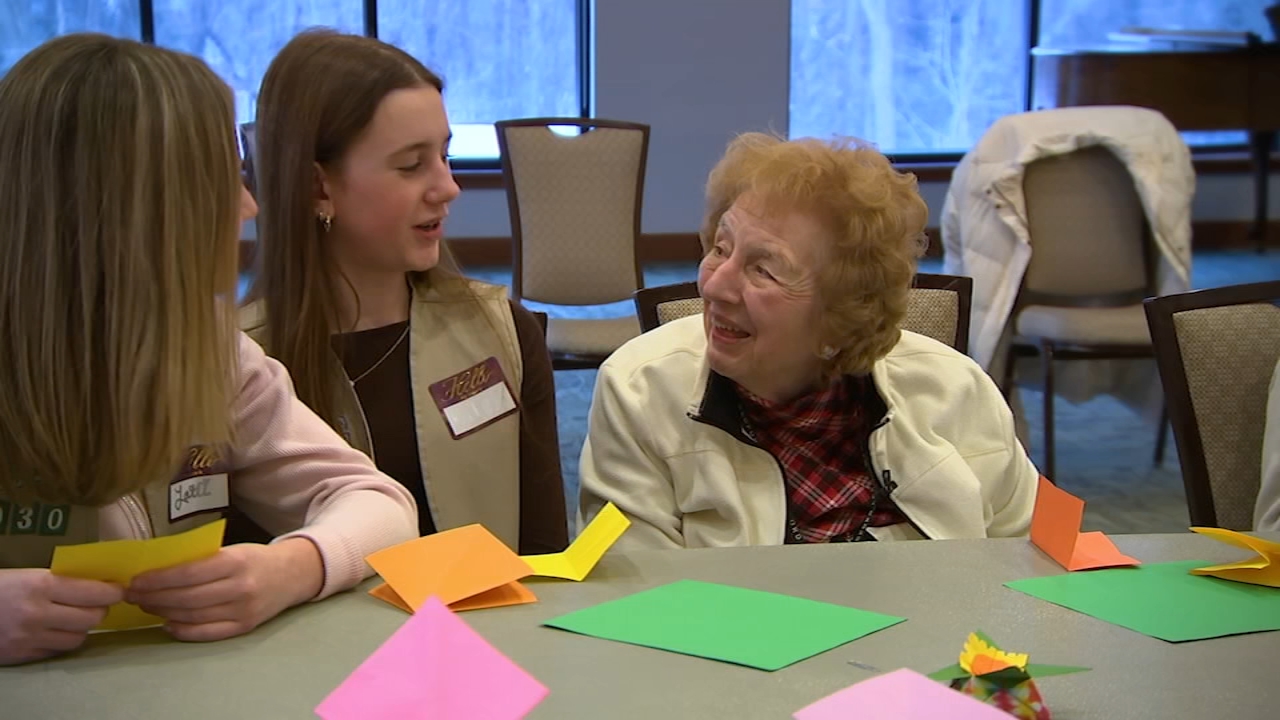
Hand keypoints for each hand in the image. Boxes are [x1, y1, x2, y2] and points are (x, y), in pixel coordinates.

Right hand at [0, 568, 123, 665]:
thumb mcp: (27, 574)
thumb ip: (60, 580)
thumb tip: (100, 582)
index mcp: (40, 586)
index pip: (93, 593)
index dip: (112, 592)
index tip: (119, 589)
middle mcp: (37, 614)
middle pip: (91, 618)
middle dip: (100, 610)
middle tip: (98, 603)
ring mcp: (29, 638)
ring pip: (78, 638)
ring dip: (82, 628)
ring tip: (75, 617)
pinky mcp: (22, 656)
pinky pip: (57, 651)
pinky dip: (62, 641)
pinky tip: (55, 630)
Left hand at [126, 538, 322, 642]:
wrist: (294, 574)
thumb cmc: (255, 559)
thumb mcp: (232, 550)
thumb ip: (201, 560)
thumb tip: (157, 572)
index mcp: (235, 562)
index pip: (188, 574)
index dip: (158, 580)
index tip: (135, 581)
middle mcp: (240, 588)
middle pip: (187, 597)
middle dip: (154, 597)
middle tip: (133, 596)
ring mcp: (243, 611)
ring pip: (193, 616)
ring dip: (164, 612)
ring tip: (146, 606)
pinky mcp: (244, 628)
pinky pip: (207, 633)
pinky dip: (183, 630)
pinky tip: (167, 623)